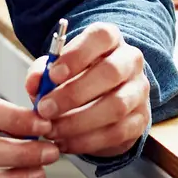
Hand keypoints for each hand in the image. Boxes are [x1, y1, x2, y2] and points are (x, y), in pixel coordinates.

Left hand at [24, 22, 149, 157]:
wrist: (104, 102)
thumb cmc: (78, 79)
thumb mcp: (57, 70)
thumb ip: (42, 72)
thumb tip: (36, 82)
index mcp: (110, 40)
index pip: (102, 36)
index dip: (77, 54)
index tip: (53, 75)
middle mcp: (130, 61)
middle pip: (111, 71)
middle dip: (74, 93)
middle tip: (45, 109)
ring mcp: (139, 91)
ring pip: (116, 105)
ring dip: (79, 121)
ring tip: (53, 130)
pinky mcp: (141, 120)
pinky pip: (117, 132)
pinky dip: (87, 141)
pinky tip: (66, 142)